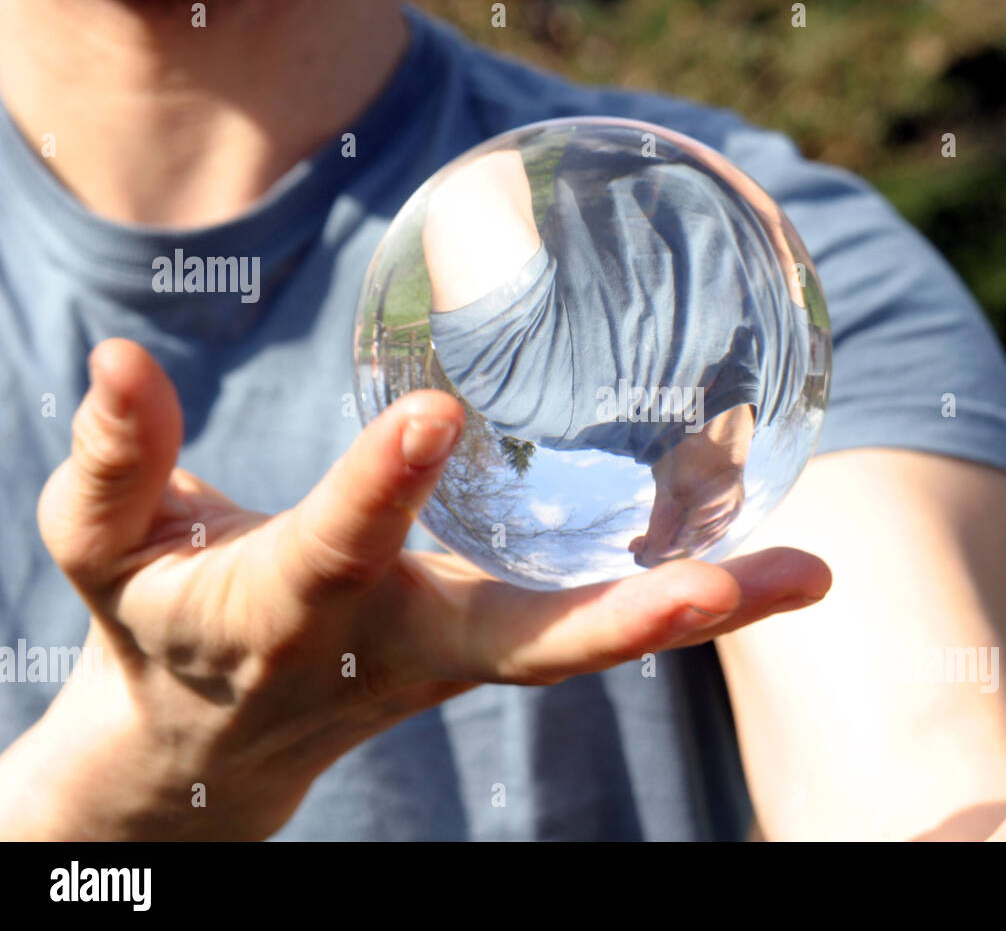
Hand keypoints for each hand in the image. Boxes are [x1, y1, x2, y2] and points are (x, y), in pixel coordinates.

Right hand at [0, 341, 828, 839]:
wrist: (207, 739)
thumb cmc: (158, 611)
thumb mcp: (107, 543)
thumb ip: (118, 458)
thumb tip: (120, 356)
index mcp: (291, 608)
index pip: (338, 548)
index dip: (376, 491)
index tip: (432, 416)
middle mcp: (394, 647)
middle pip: (513, 647)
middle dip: (607, 625)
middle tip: (714, 590)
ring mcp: (458, 660)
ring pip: (581, 646)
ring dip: (693, 616)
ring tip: (809, 575)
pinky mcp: (493, 652)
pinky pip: (593, 630)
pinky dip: (681, 605)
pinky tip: (779, 567)